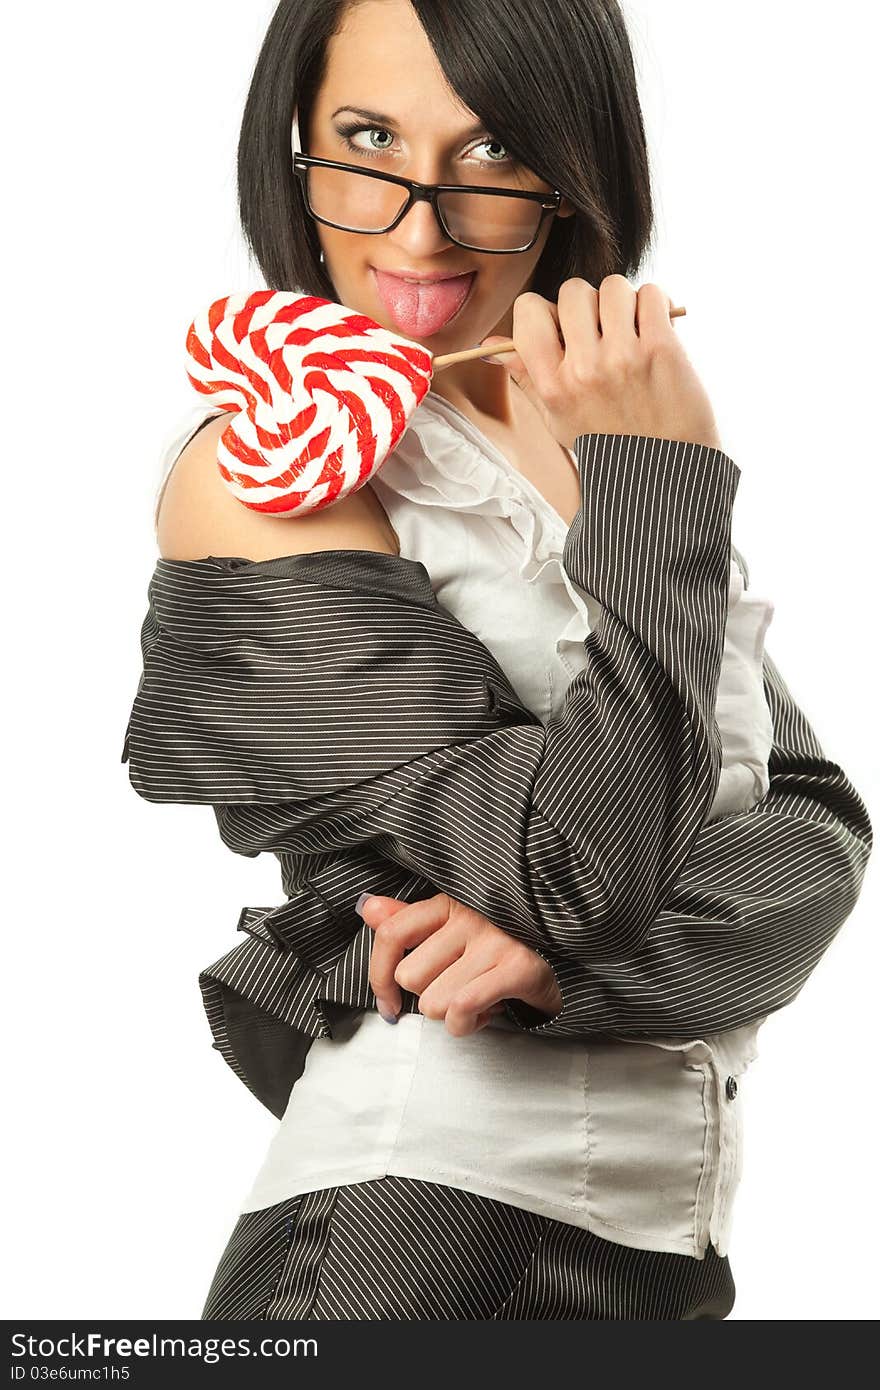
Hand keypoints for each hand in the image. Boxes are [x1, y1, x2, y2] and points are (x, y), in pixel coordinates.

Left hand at [356, 891, 563, 1035]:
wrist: (559, 964)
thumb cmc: (494, 953)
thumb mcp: (448, 934)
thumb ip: (407, 924)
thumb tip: (368, 907)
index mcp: (448, 904)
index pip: (391, 934)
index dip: (378, 976)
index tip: (390, 1004)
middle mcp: (471, 916)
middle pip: (411, 977)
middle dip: (432, 997)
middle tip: (460, 991)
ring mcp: (496, 939)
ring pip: (435, 1002)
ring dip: (454, 1017)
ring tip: (478, 1001)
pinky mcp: (519, 966)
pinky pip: (462, 1009)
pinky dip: (469, 1024)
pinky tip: (486, 1013)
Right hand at [479, 273, 722, 452]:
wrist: (665, 473)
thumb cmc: (610, 445)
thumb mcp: (557, 419)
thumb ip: (526, 377)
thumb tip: (491, 348)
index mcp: (553, 385)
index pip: (529, 311)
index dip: (547, 311)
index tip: (564, 329)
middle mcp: (583, 370)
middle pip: (572, 291)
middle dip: (589, 305)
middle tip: (603, 332)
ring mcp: (623, 357)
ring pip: (613, 287)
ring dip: (623, 303)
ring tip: (632, 332)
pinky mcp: (662, 349)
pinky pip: (650, 294)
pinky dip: (655, 304)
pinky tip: (655, 328)